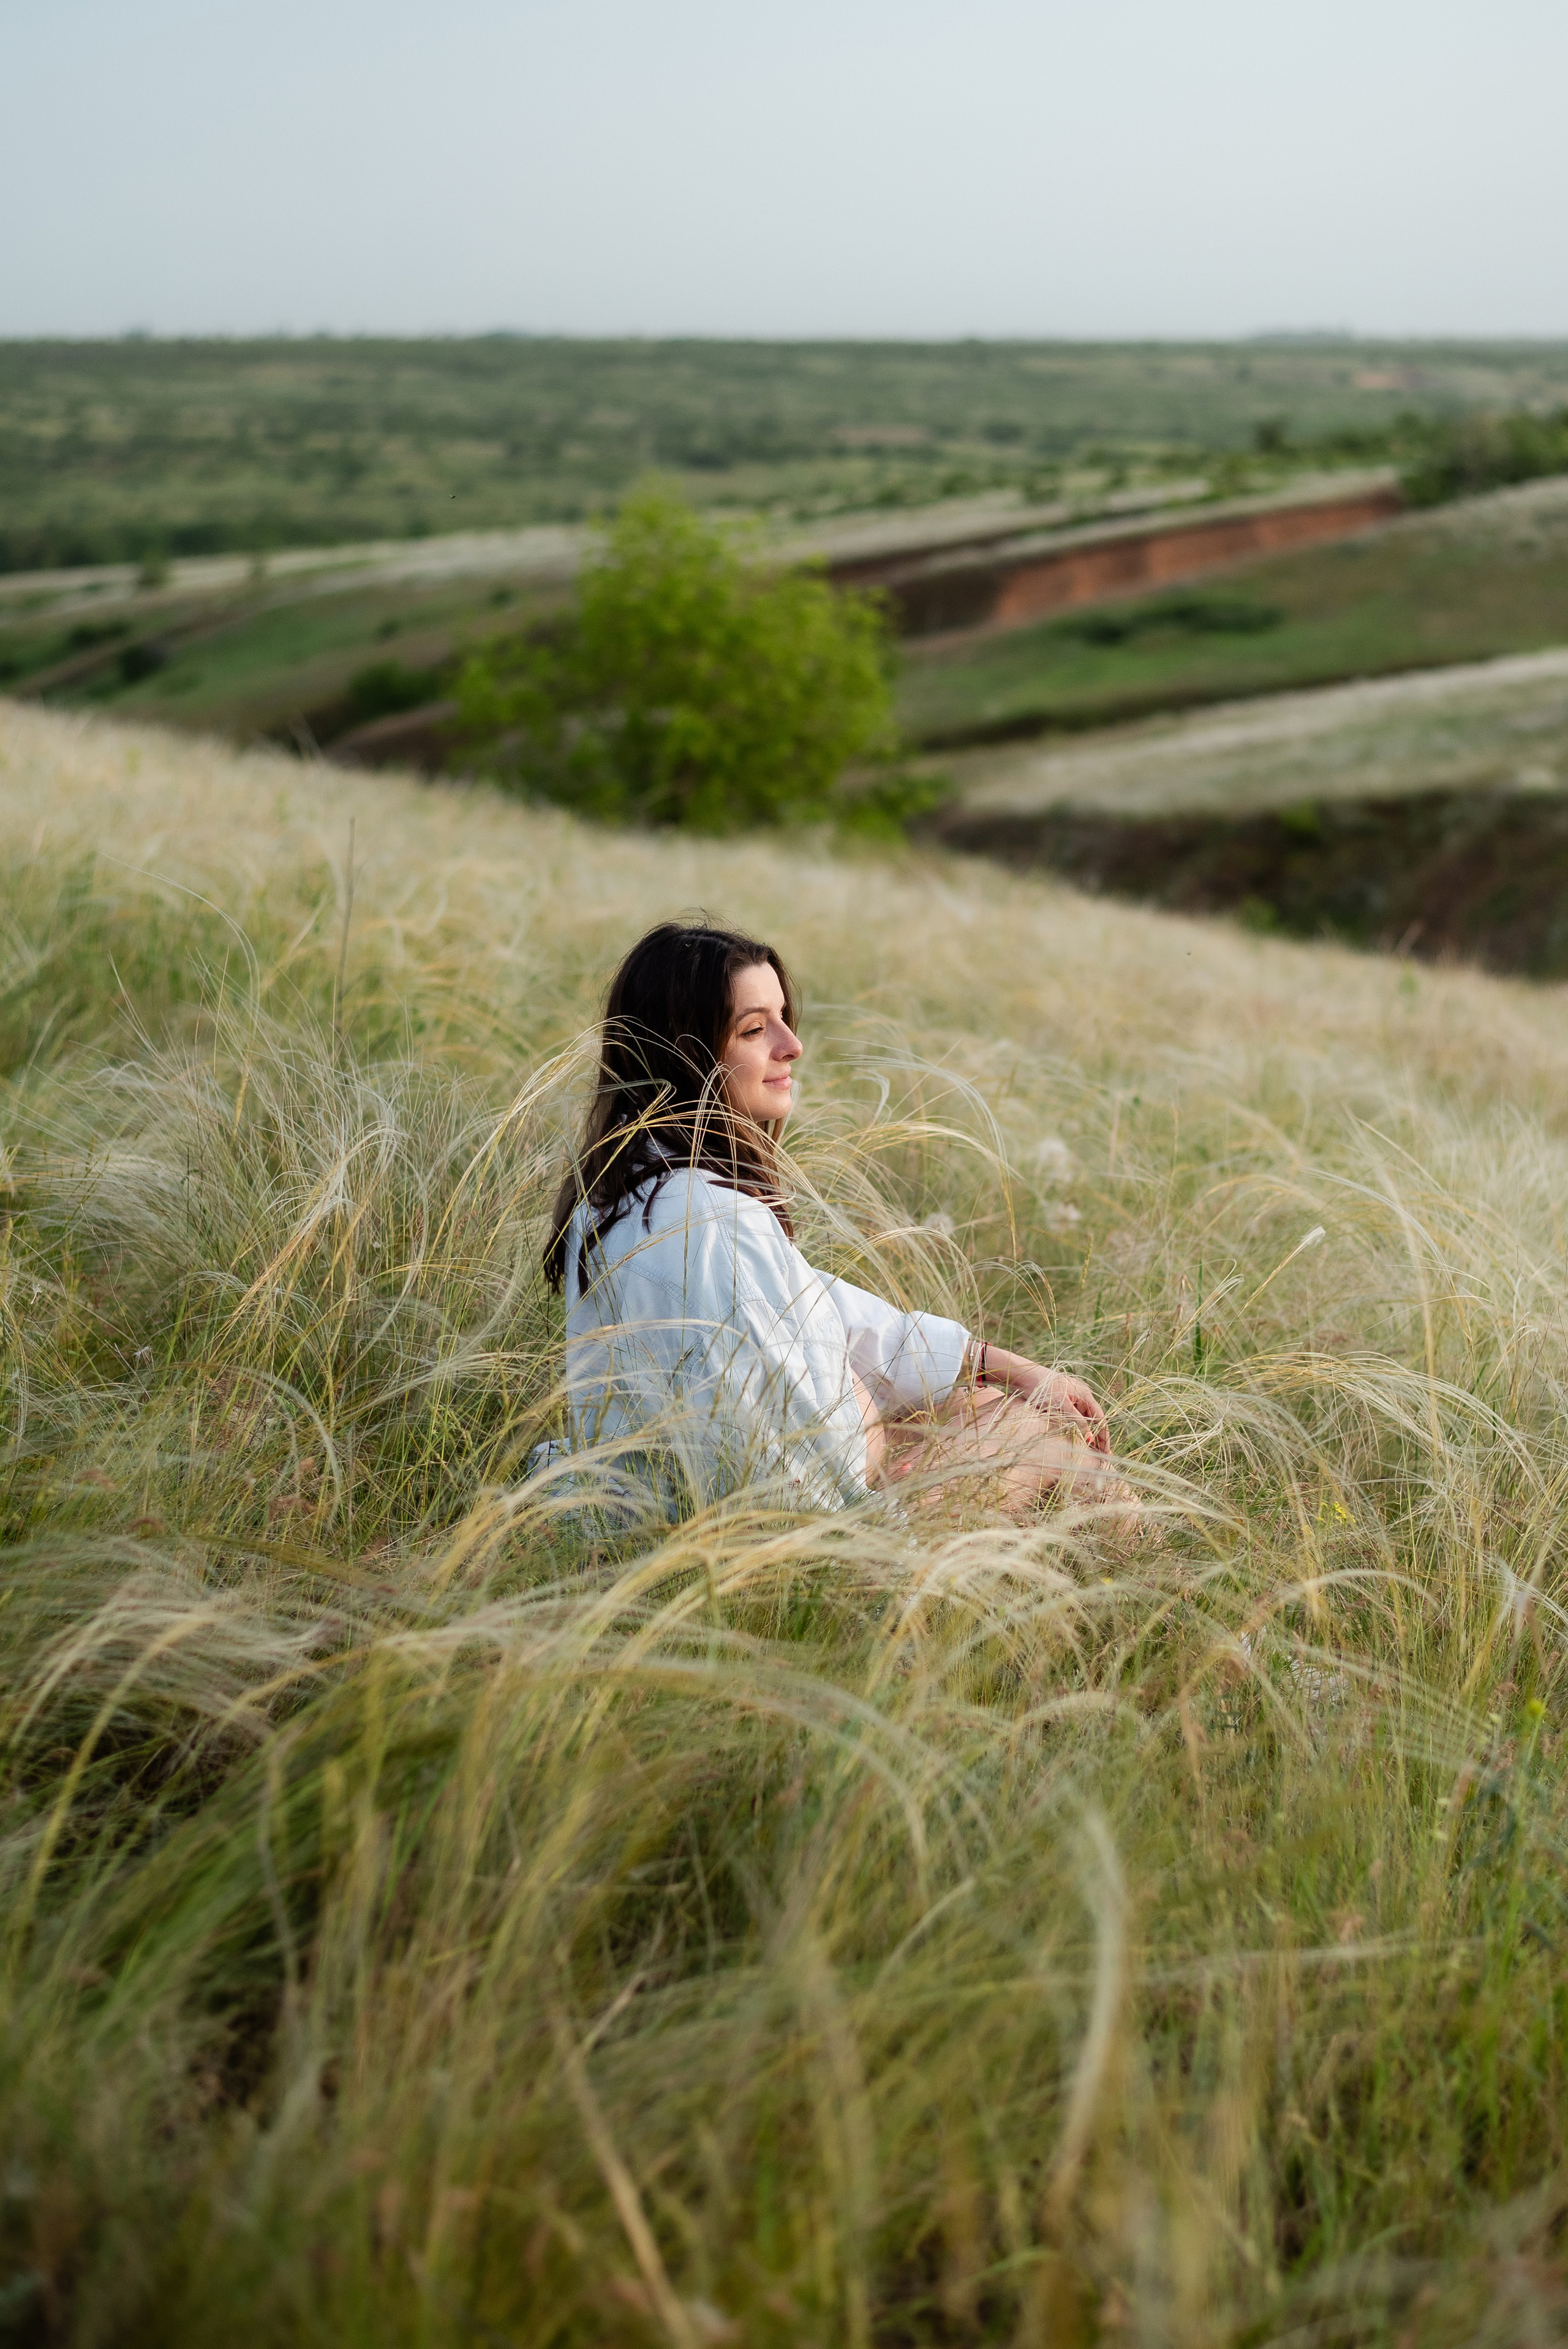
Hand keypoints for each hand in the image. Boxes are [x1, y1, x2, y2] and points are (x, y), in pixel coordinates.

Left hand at [979, 1347, 1109, 1451]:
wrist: (1024, 1376)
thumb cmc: (1043, 1389)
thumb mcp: (1061, 1406)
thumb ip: (1077, 1422)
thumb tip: (1091, 1439)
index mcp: (1085, 1395)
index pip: (1101, 1419)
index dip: (1104, 1437)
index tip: (1107, 1453)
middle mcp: (1081, 1396)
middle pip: (1093, 1420)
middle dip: (1097, 1438)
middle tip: (1101, 1457)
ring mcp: (1071, 1398)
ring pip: (1083, 1420)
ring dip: (1086, 1435)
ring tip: (1089, 1453)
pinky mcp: (1061, 1401)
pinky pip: (1072, 1418)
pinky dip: (1076, 1429)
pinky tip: (1076, 1440)